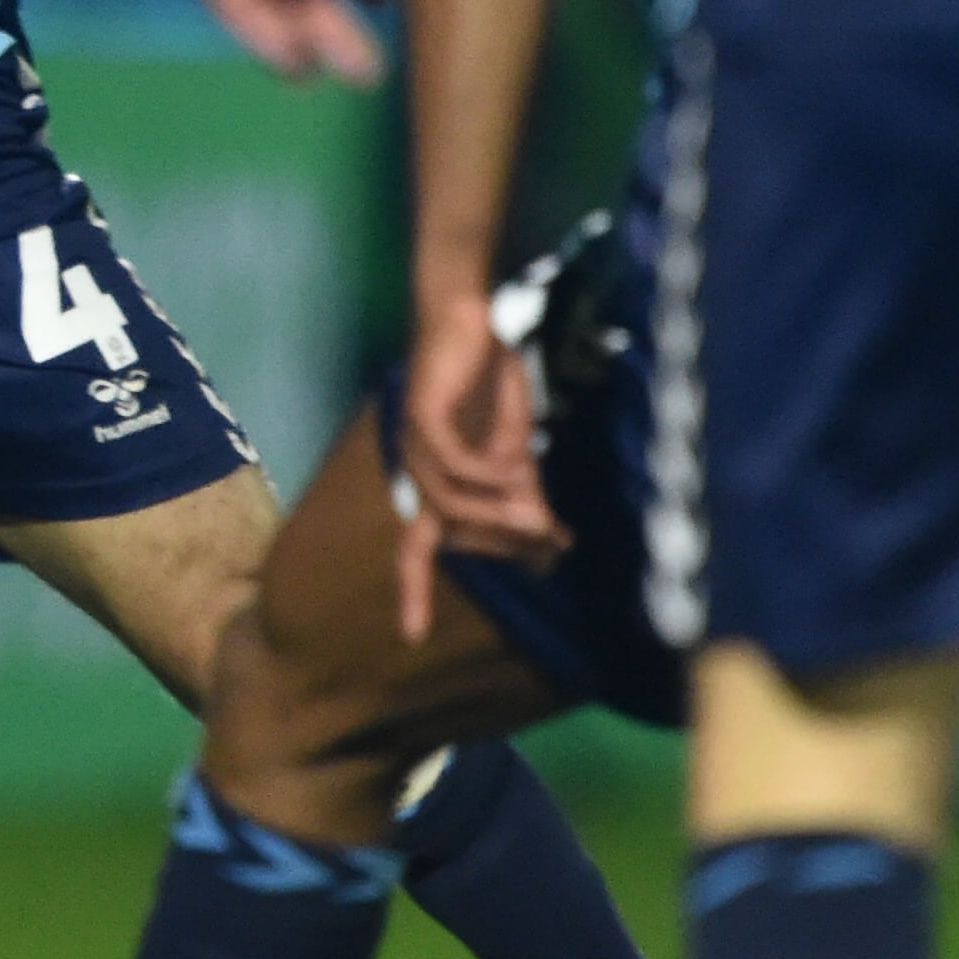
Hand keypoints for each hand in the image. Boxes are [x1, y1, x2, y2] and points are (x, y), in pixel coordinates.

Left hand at [392, 282, 565, 642]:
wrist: (474, 322)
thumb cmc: (488, 385)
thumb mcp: (515, 453)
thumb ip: (524, 498)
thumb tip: (548, 546)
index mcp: (432, 484)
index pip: (414, 549)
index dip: (413, 591)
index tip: (410, 636)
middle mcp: (414, 470)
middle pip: (448, 531)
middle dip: (498, 541)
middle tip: (546, 535)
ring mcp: (413, 443)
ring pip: (451, 502)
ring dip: (497, 511)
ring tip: (538, 510)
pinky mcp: (422, 414)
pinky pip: (453, 462)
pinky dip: (486, 472)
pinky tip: (515, 466)